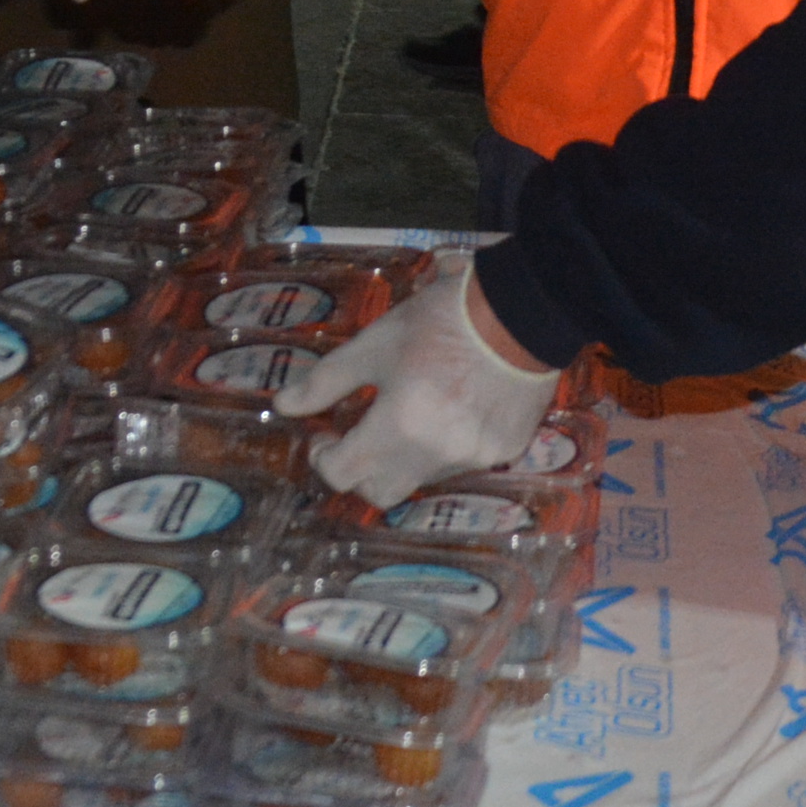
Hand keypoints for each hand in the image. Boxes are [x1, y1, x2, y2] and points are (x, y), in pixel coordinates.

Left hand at [280, 260, 563, 511]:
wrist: (521, 313)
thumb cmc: (439, 321)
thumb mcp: (374, 343)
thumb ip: (326, 381)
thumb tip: (284, 406)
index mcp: (399, 426)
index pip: (342, 474)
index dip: (323, 457)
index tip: (323, 434)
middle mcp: (436, 454)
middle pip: (380, 493)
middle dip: (360, 470)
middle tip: (357, 435)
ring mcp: (474, 459)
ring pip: (420, 480)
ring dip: (402, 459)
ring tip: (407, 414)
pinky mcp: (504, 452)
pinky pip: (460, 465)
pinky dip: (443, 448)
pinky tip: (450, 410)